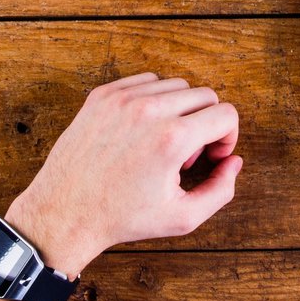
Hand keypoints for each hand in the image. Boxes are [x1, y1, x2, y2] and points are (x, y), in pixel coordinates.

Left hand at [5, 73, 242, 273]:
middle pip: (205, 95)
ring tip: (163, 144)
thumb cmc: (122, 217)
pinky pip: (146, 82)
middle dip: (206, 123)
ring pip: (176, 86)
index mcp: (172, 138)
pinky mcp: (102, 95)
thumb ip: (221, 189)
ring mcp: (122, 99)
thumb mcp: (183, 217)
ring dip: (180, 110)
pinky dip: (154, 100)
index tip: (213, 156)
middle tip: (187, 155)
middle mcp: (148, 111)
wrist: (65, 211)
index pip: (225, 113)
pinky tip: (144, 130)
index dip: (228, 137)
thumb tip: (234, 162)